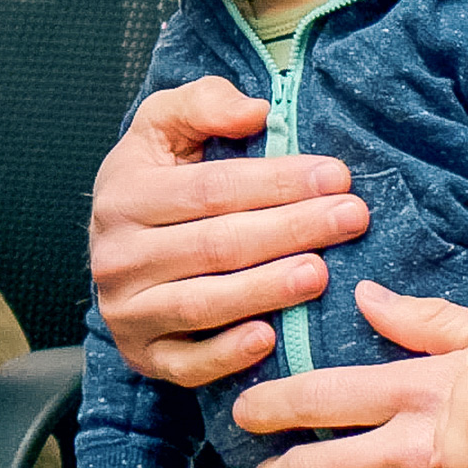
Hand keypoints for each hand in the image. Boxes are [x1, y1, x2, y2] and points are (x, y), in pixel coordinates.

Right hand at [90, 78, 368, 386]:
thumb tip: (255, 111)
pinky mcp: (142, 354)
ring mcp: (126, 309)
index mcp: (123, 195)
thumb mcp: (162, 128)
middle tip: (351, 218)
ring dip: (268, 290)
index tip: (335, 175)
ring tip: (322, 272)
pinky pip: (187, 363)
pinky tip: (270, 339)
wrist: (116, 250)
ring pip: (204, 303)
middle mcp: (117, 255)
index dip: (274, 182)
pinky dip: (228, 355)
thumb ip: (202, 104)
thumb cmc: (154, 183)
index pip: (208, 189)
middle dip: (291, 229)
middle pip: (215, 245)